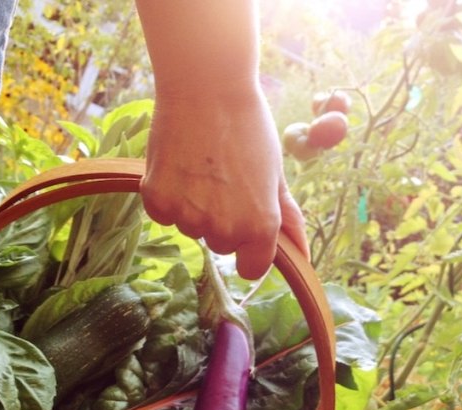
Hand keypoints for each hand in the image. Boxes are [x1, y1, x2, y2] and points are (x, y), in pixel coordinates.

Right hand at [139, 86, 308, 279]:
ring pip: (190, 228)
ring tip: (202, 165)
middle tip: (224, 179)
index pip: (251, 269)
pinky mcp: (157, 200)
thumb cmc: (248, 128)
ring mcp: (188, 216)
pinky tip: (179, 164)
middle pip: (220, 245)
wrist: (207, 88)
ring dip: (194, 206)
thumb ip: (288, 220)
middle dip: (222, 220)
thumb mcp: (276, 174)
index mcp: (260, 225)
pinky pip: (163, 214)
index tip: (246, 226)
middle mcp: (224, 228)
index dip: (250, 249)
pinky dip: (168, 195)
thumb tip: (304, 257)